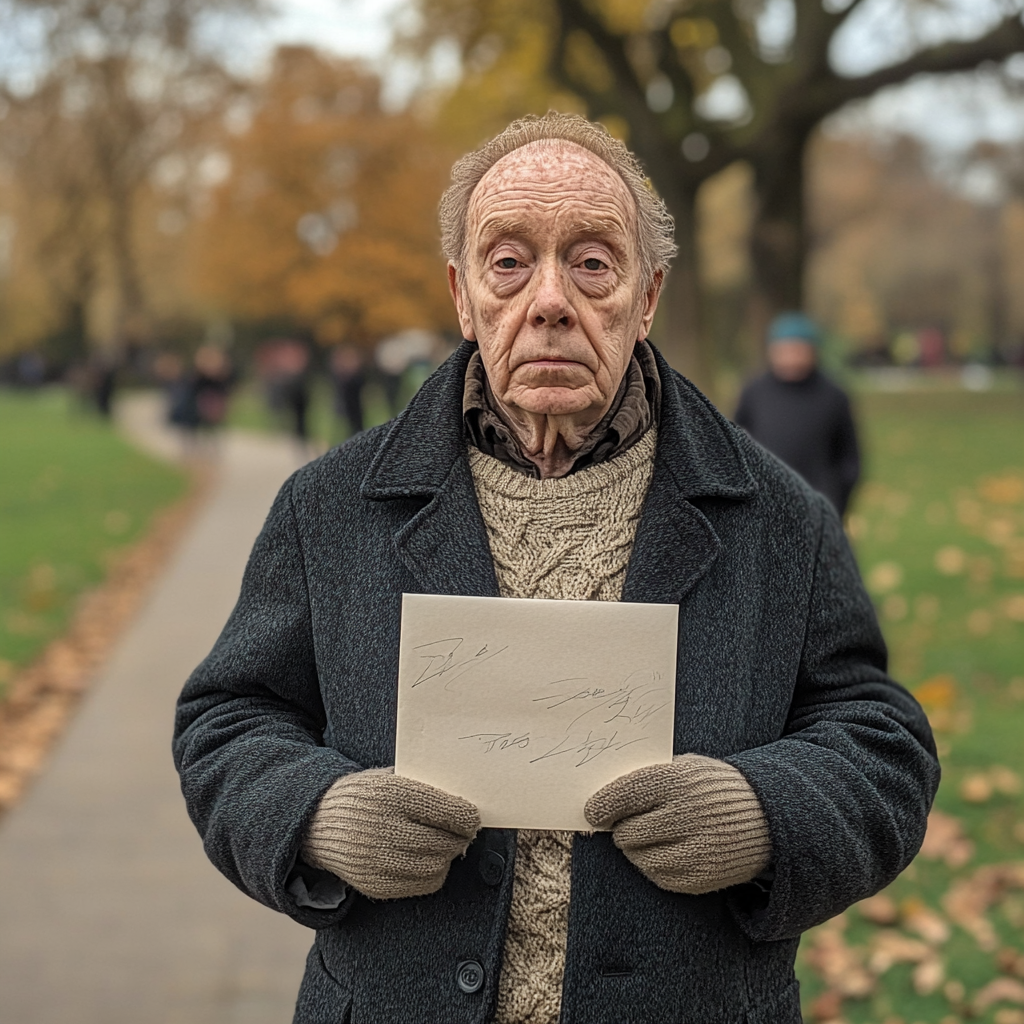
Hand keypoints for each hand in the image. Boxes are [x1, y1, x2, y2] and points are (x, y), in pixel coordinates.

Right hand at [302, 768, 479, 898]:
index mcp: (391, 794)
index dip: (467, 817)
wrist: (317, 823)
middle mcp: (383, 828)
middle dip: (460, 839)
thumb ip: (422, 787)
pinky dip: (432, 874)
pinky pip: (421, 884)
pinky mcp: (374, 883)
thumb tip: (465, 801)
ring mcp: (377, 859)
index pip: (446, 811)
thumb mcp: (389, 777)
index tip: (473, 817)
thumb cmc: (364, 795)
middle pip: (443, 842)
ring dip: (447, 857)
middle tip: (464, 833)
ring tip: (444, 845)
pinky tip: (428, 860)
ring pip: (435, 866)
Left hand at [584, 753, 770, 894]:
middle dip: (622, 828)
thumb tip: (603, 799)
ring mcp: (696, 849)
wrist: (766, 817)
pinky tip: (668, 850)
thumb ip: (649, 778)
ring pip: (639, 857)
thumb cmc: (712, 788)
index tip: (592, 812)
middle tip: (628, 823)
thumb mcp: (685, 767)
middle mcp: (687, 815)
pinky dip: (655, 865)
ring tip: (651, 836)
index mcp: (679, 780)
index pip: (626, 795)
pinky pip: (659, 876)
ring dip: (637, 848)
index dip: (602, 805)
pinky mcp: (701, 876)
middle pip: (628, 831)